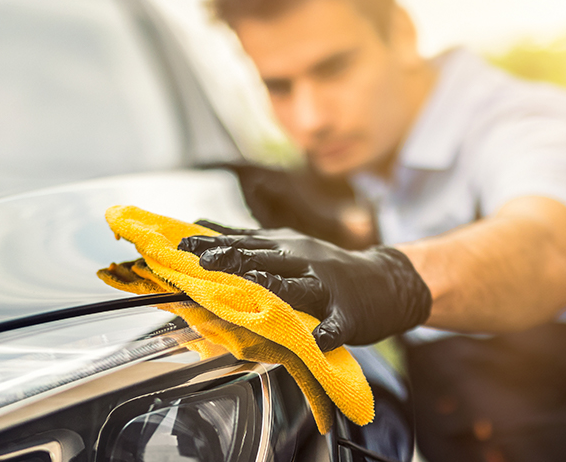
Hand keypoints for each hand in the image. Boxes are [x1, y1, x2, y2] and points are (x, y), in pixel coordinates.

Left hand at [180, 221, 431, 351]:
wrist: (384, 282)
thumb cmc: (325, 268)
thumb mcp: (287, 246)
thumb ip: (247, 241)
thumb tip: (199, 226)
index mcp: (285, 246)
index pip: (242, 241)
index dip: (212, 244)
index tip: (181, 245)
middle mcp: (302, 260)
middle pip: (263, 258)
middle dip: (231, 259)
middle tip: (201, 264)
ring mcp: (325, 287)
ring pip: (295, 287)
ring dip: (273, 289)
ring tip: (251, 291)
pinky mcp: (346, 314)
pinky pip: (335, 325)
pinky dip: (325, 333)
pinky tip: (317, 339)